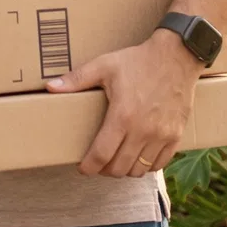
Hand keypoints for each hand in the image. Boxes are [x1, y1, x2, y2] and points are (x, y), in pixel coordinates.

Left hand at [47, 31, 201, 178]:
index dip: (89, 167)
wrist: (177, 56)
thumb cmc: (138, 60)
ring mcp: (162, 135)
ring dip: (125, 169)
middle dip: (104, 169)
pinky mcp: (176, 135)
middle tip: (98, 162)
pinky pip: (160, 164)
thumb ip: (76, 79)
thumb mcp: (104, 66)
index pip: (101, 155)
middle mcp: (143, 131)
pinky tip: (138, 156)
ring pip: (139, 170)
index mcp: (123, 116)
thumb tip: (50, 87)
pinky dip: (147, 166)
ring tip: (117, 159)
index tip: (83, 168)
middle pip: (119, 168)